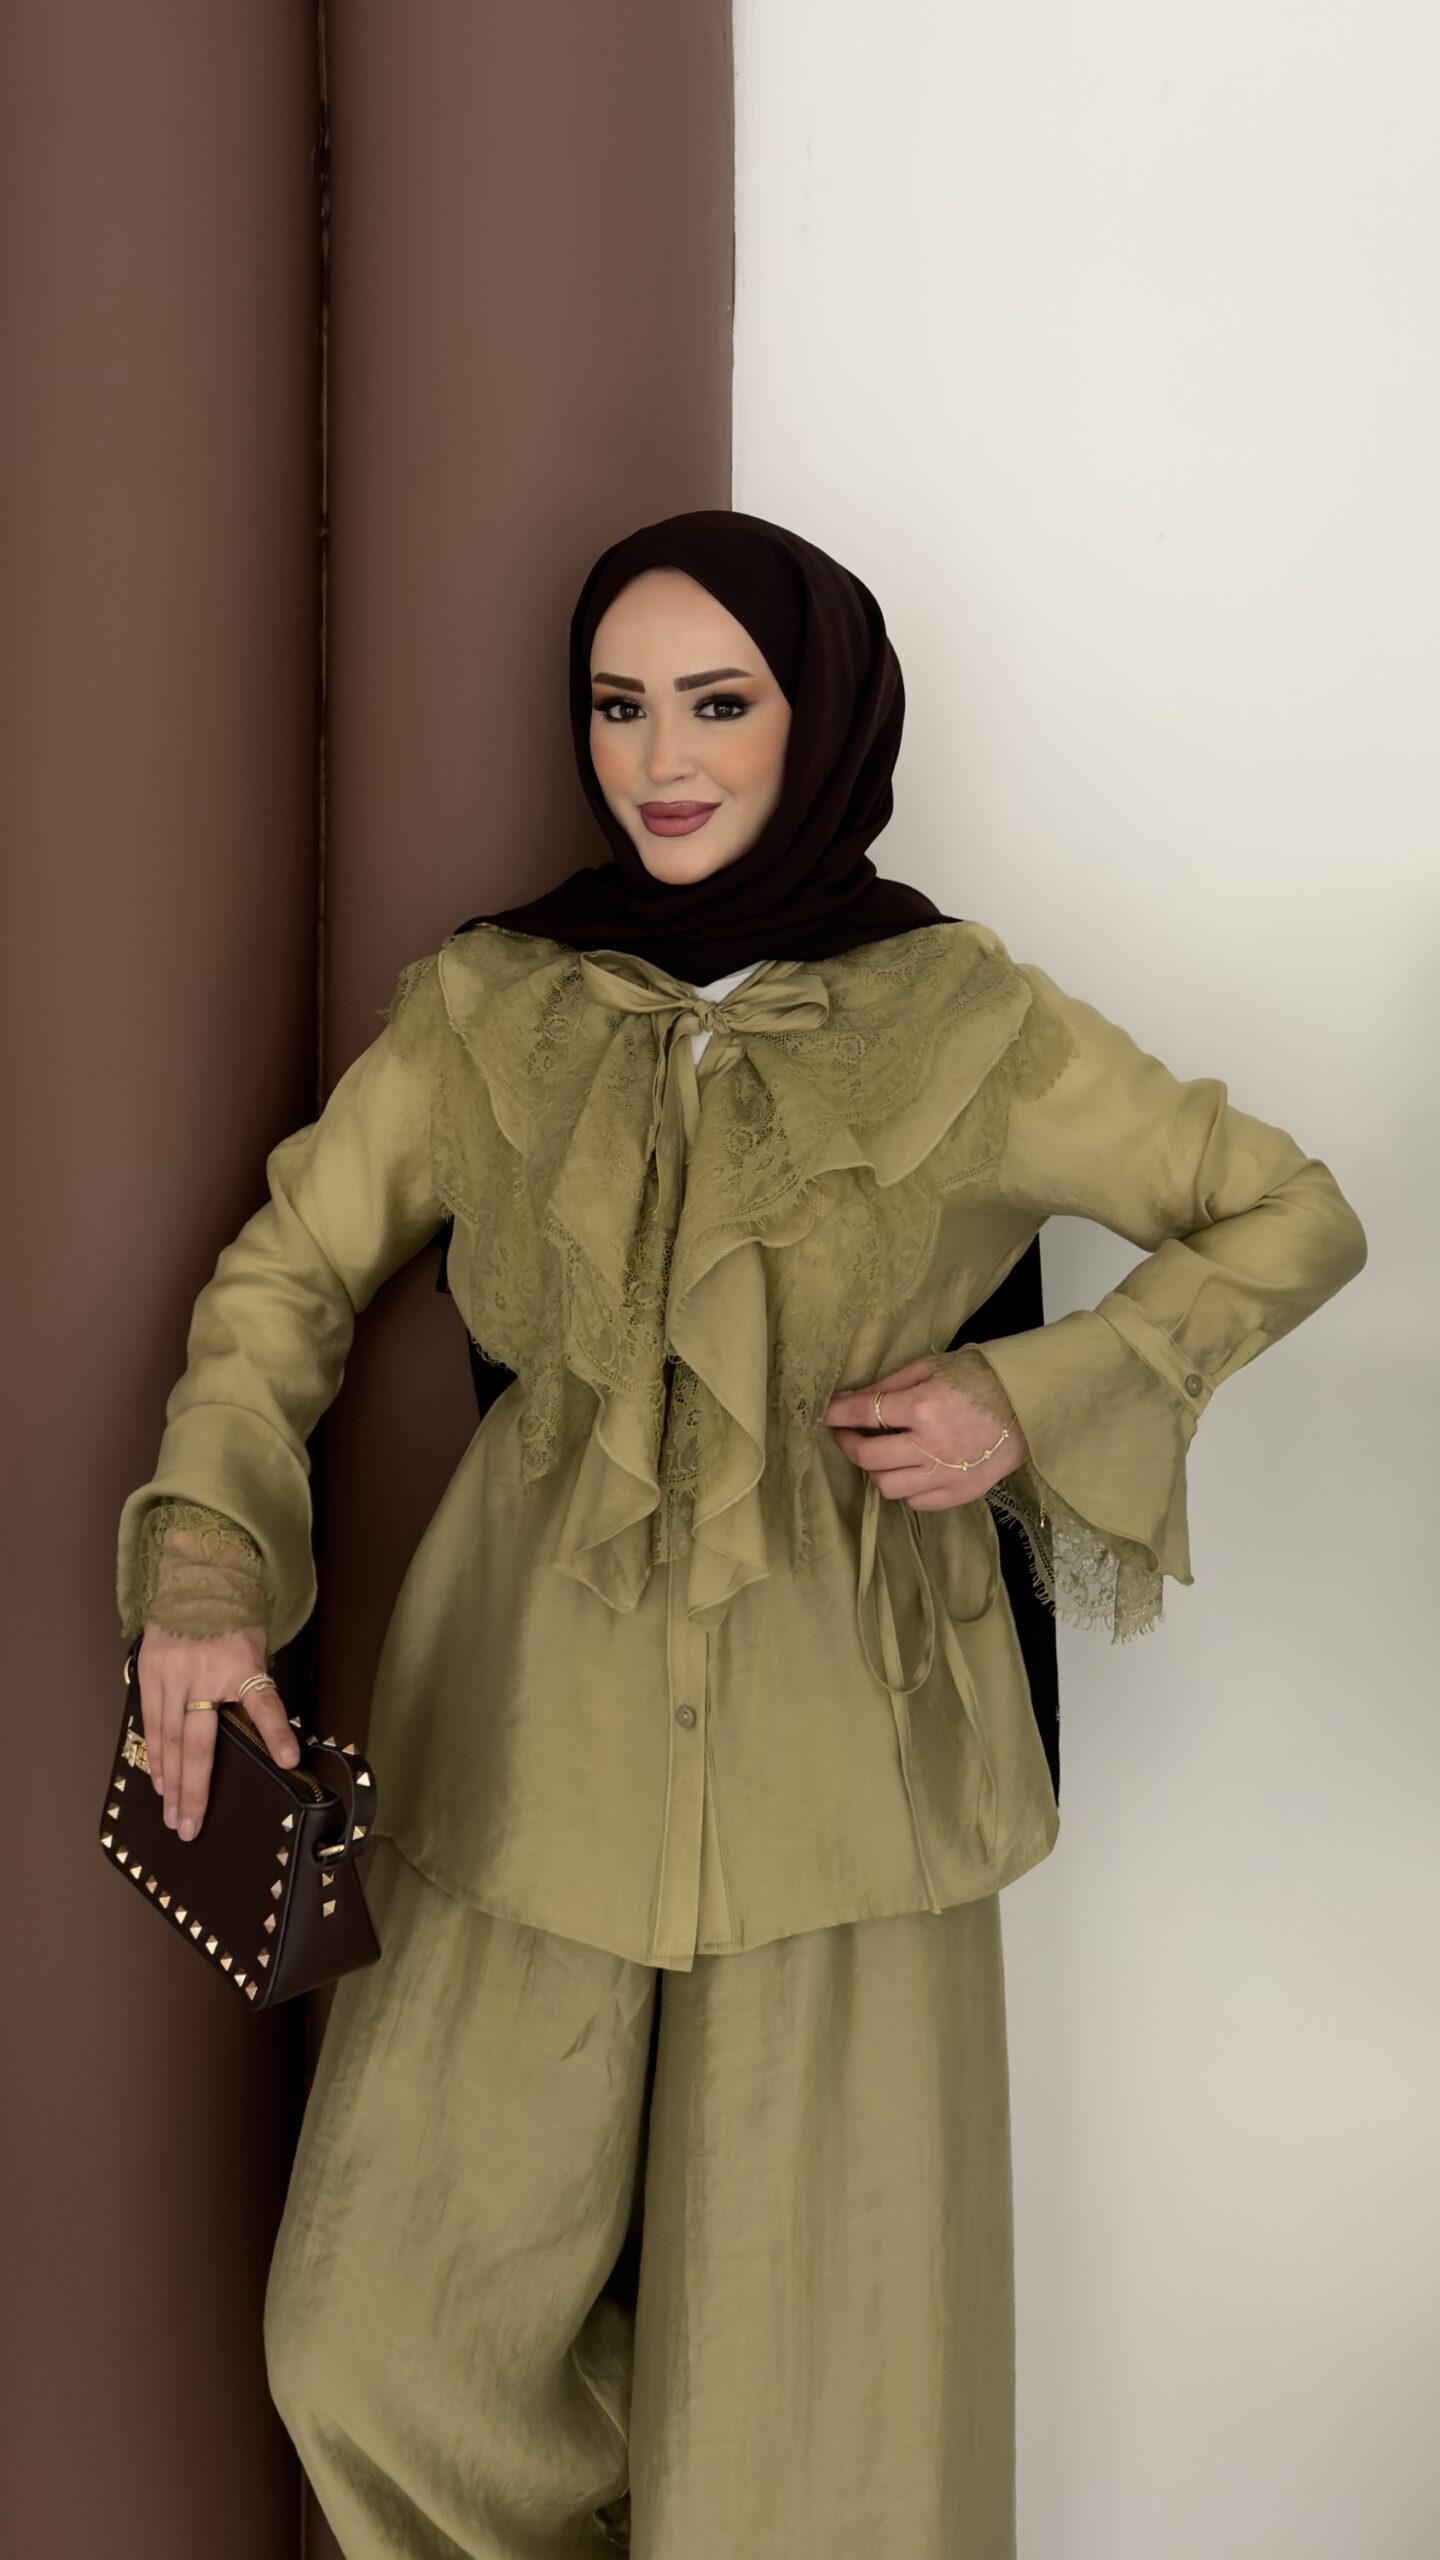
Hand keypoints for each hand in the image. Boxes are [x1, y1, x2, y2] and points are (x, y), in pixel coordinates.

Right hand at [136, 1624, 299, 1839]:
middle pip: (201, 1743)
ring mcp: (173, 1675)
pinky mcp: (151, 1672)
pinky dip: (155, 1753)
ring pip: (169, 1740)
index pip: (266, 1704)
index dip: (277, 1734)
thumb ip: (258, 1689)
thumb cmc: (236, 1619)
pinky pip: (151, 1721)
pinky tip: (158, 1779)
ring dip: (171, 1781)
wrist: (200, 1578)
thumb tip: (275, 1739)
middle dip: (196, 1790)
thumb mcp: (259, 1648)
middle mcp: (205, 1675)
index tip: (290, 1760)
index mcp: (243, 1666)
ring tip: (173, 1814)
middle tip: (191, 1828)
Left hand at [823, 1350, 1028, 1510]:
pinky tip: (910, 1469)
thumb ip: (891, 1384)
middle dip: (848, 1443)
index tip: (828, 1413)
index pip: (863, 1413)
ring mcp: (945, 1475)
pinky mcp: (960, 1493)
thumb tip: (853, 1398)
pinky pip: (916, 1502)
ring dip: (877, 1469)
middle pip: (868, 1456)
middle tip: (846, 1433)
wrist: (1033, 1406)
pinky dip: (906, 1488)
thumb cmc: (983, 1379)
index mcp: (923, 1407)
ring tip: (881, 1453)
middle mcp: (930, 1447)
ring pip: (888, 1486)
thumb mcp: (934, 1367)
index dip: (838, 1413)